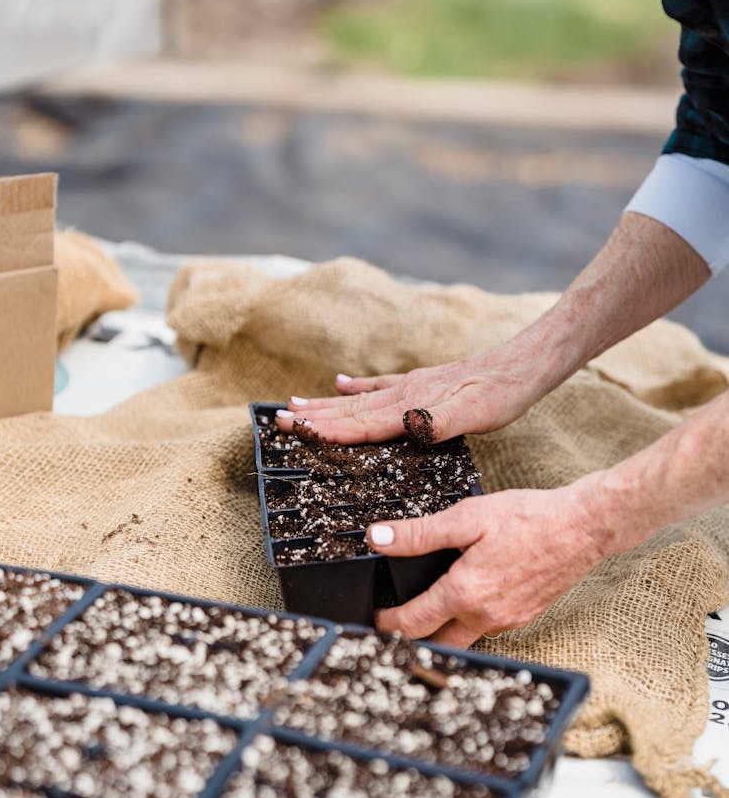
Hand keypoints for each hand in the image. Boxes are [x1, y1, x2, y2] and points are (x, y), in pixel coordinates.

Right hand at [275, 349, 546, 443]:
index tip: (291, 432)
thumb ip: (435, 421)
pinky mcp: (423, 382)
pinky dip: (358, 388)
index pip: (359, 423)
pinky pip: (380, 387)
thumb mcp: (472, 415)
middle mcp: (403, 394)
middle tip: (276, 421)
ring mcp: (411, 386)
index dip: (325, 430)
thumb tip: (405, 427)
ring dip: (326, 405)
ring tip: (294, 404)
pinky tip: (342, 383)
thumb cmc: (499, 396)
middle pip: (349, 409)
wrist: (522, 365)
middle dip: (312, 417)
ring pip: (358, 399)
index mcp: (410, 407)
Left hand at [365, 481, 608, 646]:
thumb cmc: (529, 518)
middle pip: (438, 644)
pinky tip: (469, 598)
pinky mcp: (524, 617)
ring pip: (465, 639)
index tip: (376, 617)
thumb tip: (378, 538)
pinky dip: (471, 621)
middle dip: (412, 639)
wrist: (583, 527)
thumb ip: (419, 533)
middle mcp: (486, 616)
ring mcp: (508, 621)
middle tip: (394, 623)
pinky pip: (489, 629)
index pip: (414, 623)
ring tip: (427, 612)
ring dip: (443, 632)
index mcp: (465, 592)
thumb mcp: (467, 517)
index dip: (387, 623)